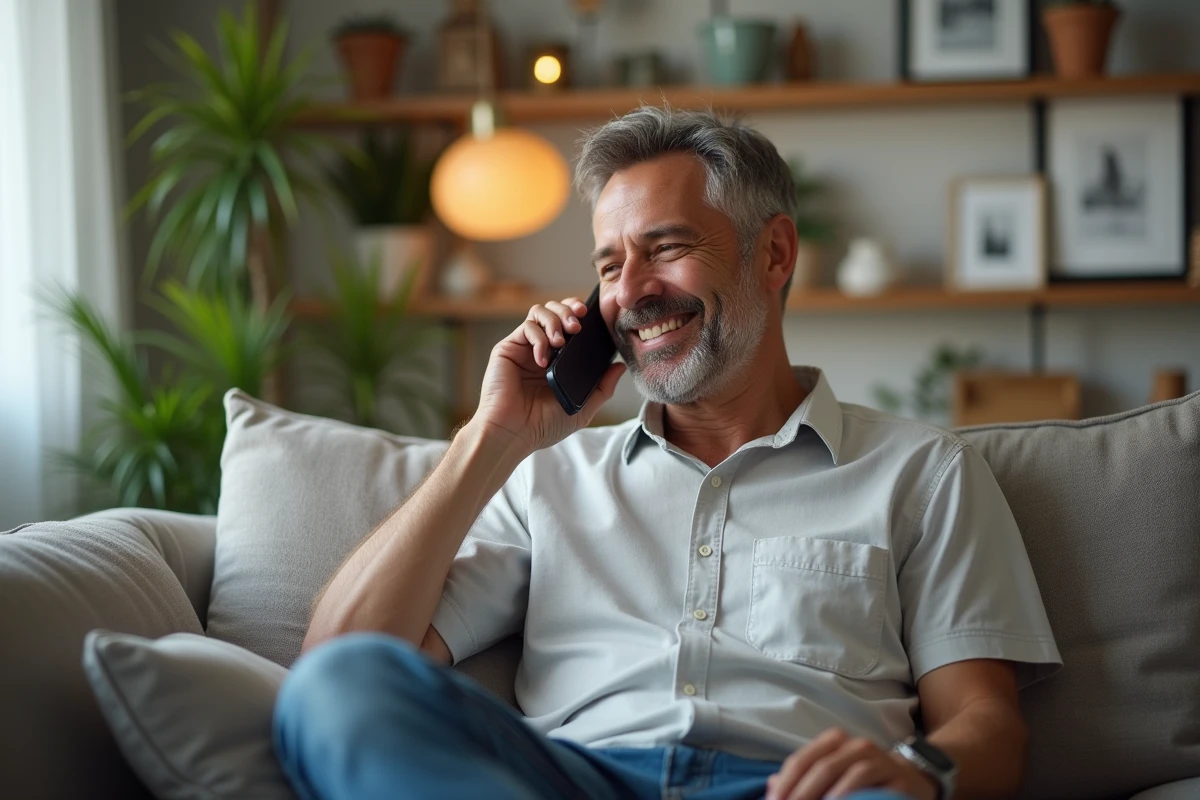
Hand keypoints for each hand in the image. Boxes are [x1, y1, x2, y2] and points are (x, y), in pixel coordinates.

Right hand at [472, 296, 624, 454]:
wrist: (514, 433)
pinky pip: (526, 328)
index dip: (580, 314)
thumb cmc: (543, 425)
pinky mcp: (508, 349)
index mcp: (559, 360)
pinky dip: (538, 339)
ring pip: (540, 312)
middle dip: (568, 310)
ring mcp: (524, 348)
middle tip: (577, 326)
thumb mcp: (582, 408)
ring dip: (554, 320)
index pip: (571, 324)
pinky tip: (542, 360)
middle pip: (556, 310)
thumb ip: (602, 387)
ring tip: (560, 342)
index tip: (592, 316)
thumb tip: (619, 366)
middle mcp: (542, 349)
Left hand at [766, 728, 938, 799]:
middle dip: (801, 793)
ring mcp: (877, 759)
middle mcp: (855, 745)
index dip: (785, 783)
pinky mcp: (897, 776)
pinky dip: (850, 795)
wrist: (913, 780)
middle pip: (821, 767)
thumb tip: (772, 785)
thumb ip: (805, 778)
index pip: (802, 760)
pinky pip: (869, 785)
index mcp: (834, 742)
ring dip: (824, 795)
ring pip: (845, 773)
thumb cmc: (865, 779)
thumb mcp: (834, 774)